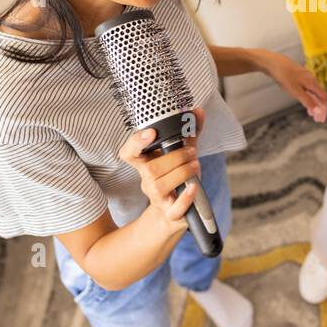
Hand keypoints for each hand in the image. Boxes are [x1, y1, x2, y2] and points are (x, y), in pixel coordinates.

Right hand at [118, 107, 205, 236]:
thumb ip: (189, 134)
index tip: (151, 132)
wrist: (173, 214)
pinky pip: (174, 209)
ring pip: (160, 185)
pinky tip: (193, 188)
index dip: (136, 142)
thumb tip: (198, 112)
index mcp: (146, 164)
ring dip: (182, 173)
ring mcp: (157, 198)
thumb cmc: (176, 179)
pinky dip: (184, 198)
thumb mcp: (182, 155)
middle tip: (192, 152)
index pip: (129, 153)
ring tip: (195, 166)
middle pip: (150, 169)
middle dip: (175, 157)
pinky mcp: (170, 213)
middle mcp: (147, 181)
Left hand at [260, 52, 326, 122]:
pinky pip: (307, 88)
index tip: (321, 120)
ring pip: (313, 92)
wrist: (271, 62)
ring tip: (311, 113)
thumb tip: (317, 111)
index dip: (323, 110)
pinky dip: (308, 97)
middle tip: (317, 119)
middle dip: (319, 108)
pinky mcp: (298, 76)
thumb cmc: (283, 75)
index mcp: (312, 82)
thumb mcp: (295, 91)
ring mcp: (305, 77)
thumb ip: (307, 101)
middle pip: (320, 95)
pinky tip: (303, 100)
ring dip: (314, 104)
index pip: (324, 98)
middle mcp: (311, 79)